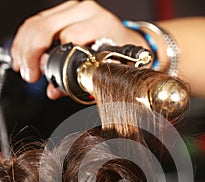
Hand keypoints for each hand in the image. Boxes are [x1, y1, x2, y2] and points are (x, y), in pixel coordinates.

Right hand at [11, 0, 147, 98]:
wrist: (123, 40)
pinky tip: (23, 55)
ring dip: (24, 47)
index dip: (52, 58)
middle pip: (45, 27)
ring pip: (36, 23)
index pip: (68, 37)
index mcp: (99, 24)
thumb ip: (79, 81)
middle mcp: (84, 11)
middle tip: (29, 74)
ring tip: (22, 66)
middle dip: (31, 53)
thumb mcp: (104, 70)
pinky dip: (26, 40)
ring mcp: (72, 9)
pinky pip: (36, 22)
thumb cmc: (117, 54)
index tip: (42, 76)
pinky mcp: (62, 11)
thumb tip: (53, 90)